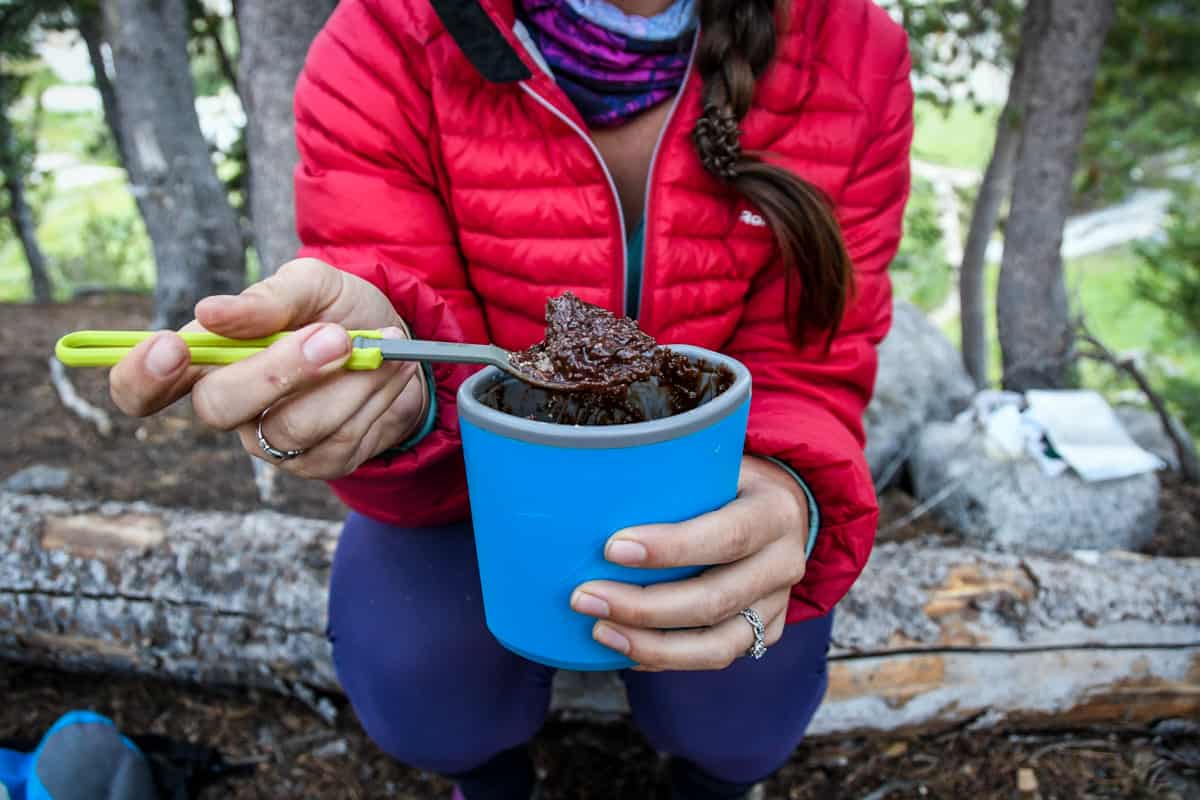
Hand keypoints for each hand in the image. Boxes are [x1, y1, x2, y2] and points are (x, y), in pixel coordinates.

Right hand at [109, 258, 427, 479]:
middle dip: (279, 371)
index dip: (141, 378)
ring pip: (294, 428)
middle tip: (334, 336)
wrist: (402, 345)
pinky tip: (389, 373)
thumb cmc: (340, 311)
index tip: (171, 347)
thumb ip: (269, 298)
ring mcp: (272, 443)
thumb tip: (211, 313)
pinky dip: (374, 399)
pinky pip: (341, 441)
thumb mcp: (313, 285)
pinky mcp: (319, 464)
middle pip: (219, 408)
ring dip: (349, 382)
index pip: (141, 388)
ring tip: (382, 346)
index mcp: (209, 360)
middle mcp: (230, 408)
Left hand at [570, 456, 809, 670]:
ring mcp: (778, 604)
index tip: (611, 549)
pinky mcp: (767, 633)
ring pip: (717, 645)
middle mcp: (785, 563)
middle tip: (585, 597)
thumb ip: (672, 474)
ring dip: (651, 644)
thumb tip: (594, 487)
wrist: (779, 508)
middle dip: (643, 606)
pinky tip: (625, 648)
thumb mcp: (712, 464)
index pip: (726, 536)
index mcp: (774, 512)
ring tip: (600, 630)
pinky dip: (665, 658)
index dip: (670, 549)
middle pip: (714, 600)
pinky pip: (714, 657)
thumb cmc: (728, 481)